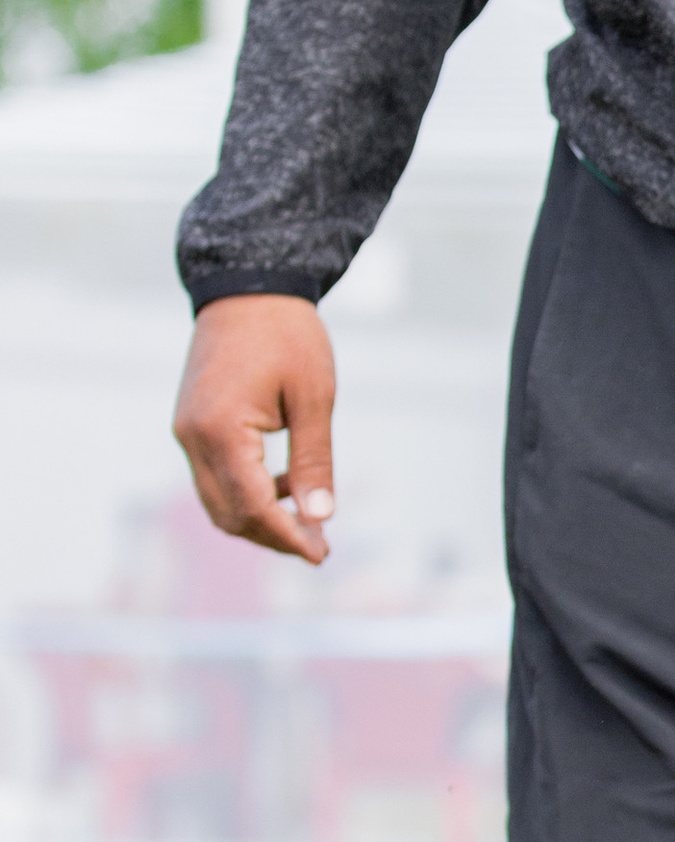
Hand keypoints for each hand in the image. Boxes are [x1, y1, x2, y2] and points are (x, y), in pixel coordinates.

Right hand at [173, 296, 338, 564]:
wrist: (247, 288)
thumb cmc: (287, 335)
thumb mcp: (314, 397)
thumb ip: (314, 460)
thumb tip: (320, 515)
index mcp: (220, 430)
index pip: (252, 506)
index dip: (287, 536)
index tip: (322, 553)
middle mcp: (192, 437)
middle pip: (227, 514)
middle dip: (273, 536)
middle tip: (319, 544)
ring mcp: (186, 433)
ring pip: (216, 501)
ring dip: (258, 519)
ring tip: (307, 520)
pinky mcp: (190, 426)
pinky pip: (213, 477)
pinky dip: (245, 493)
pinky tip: (283, 487)